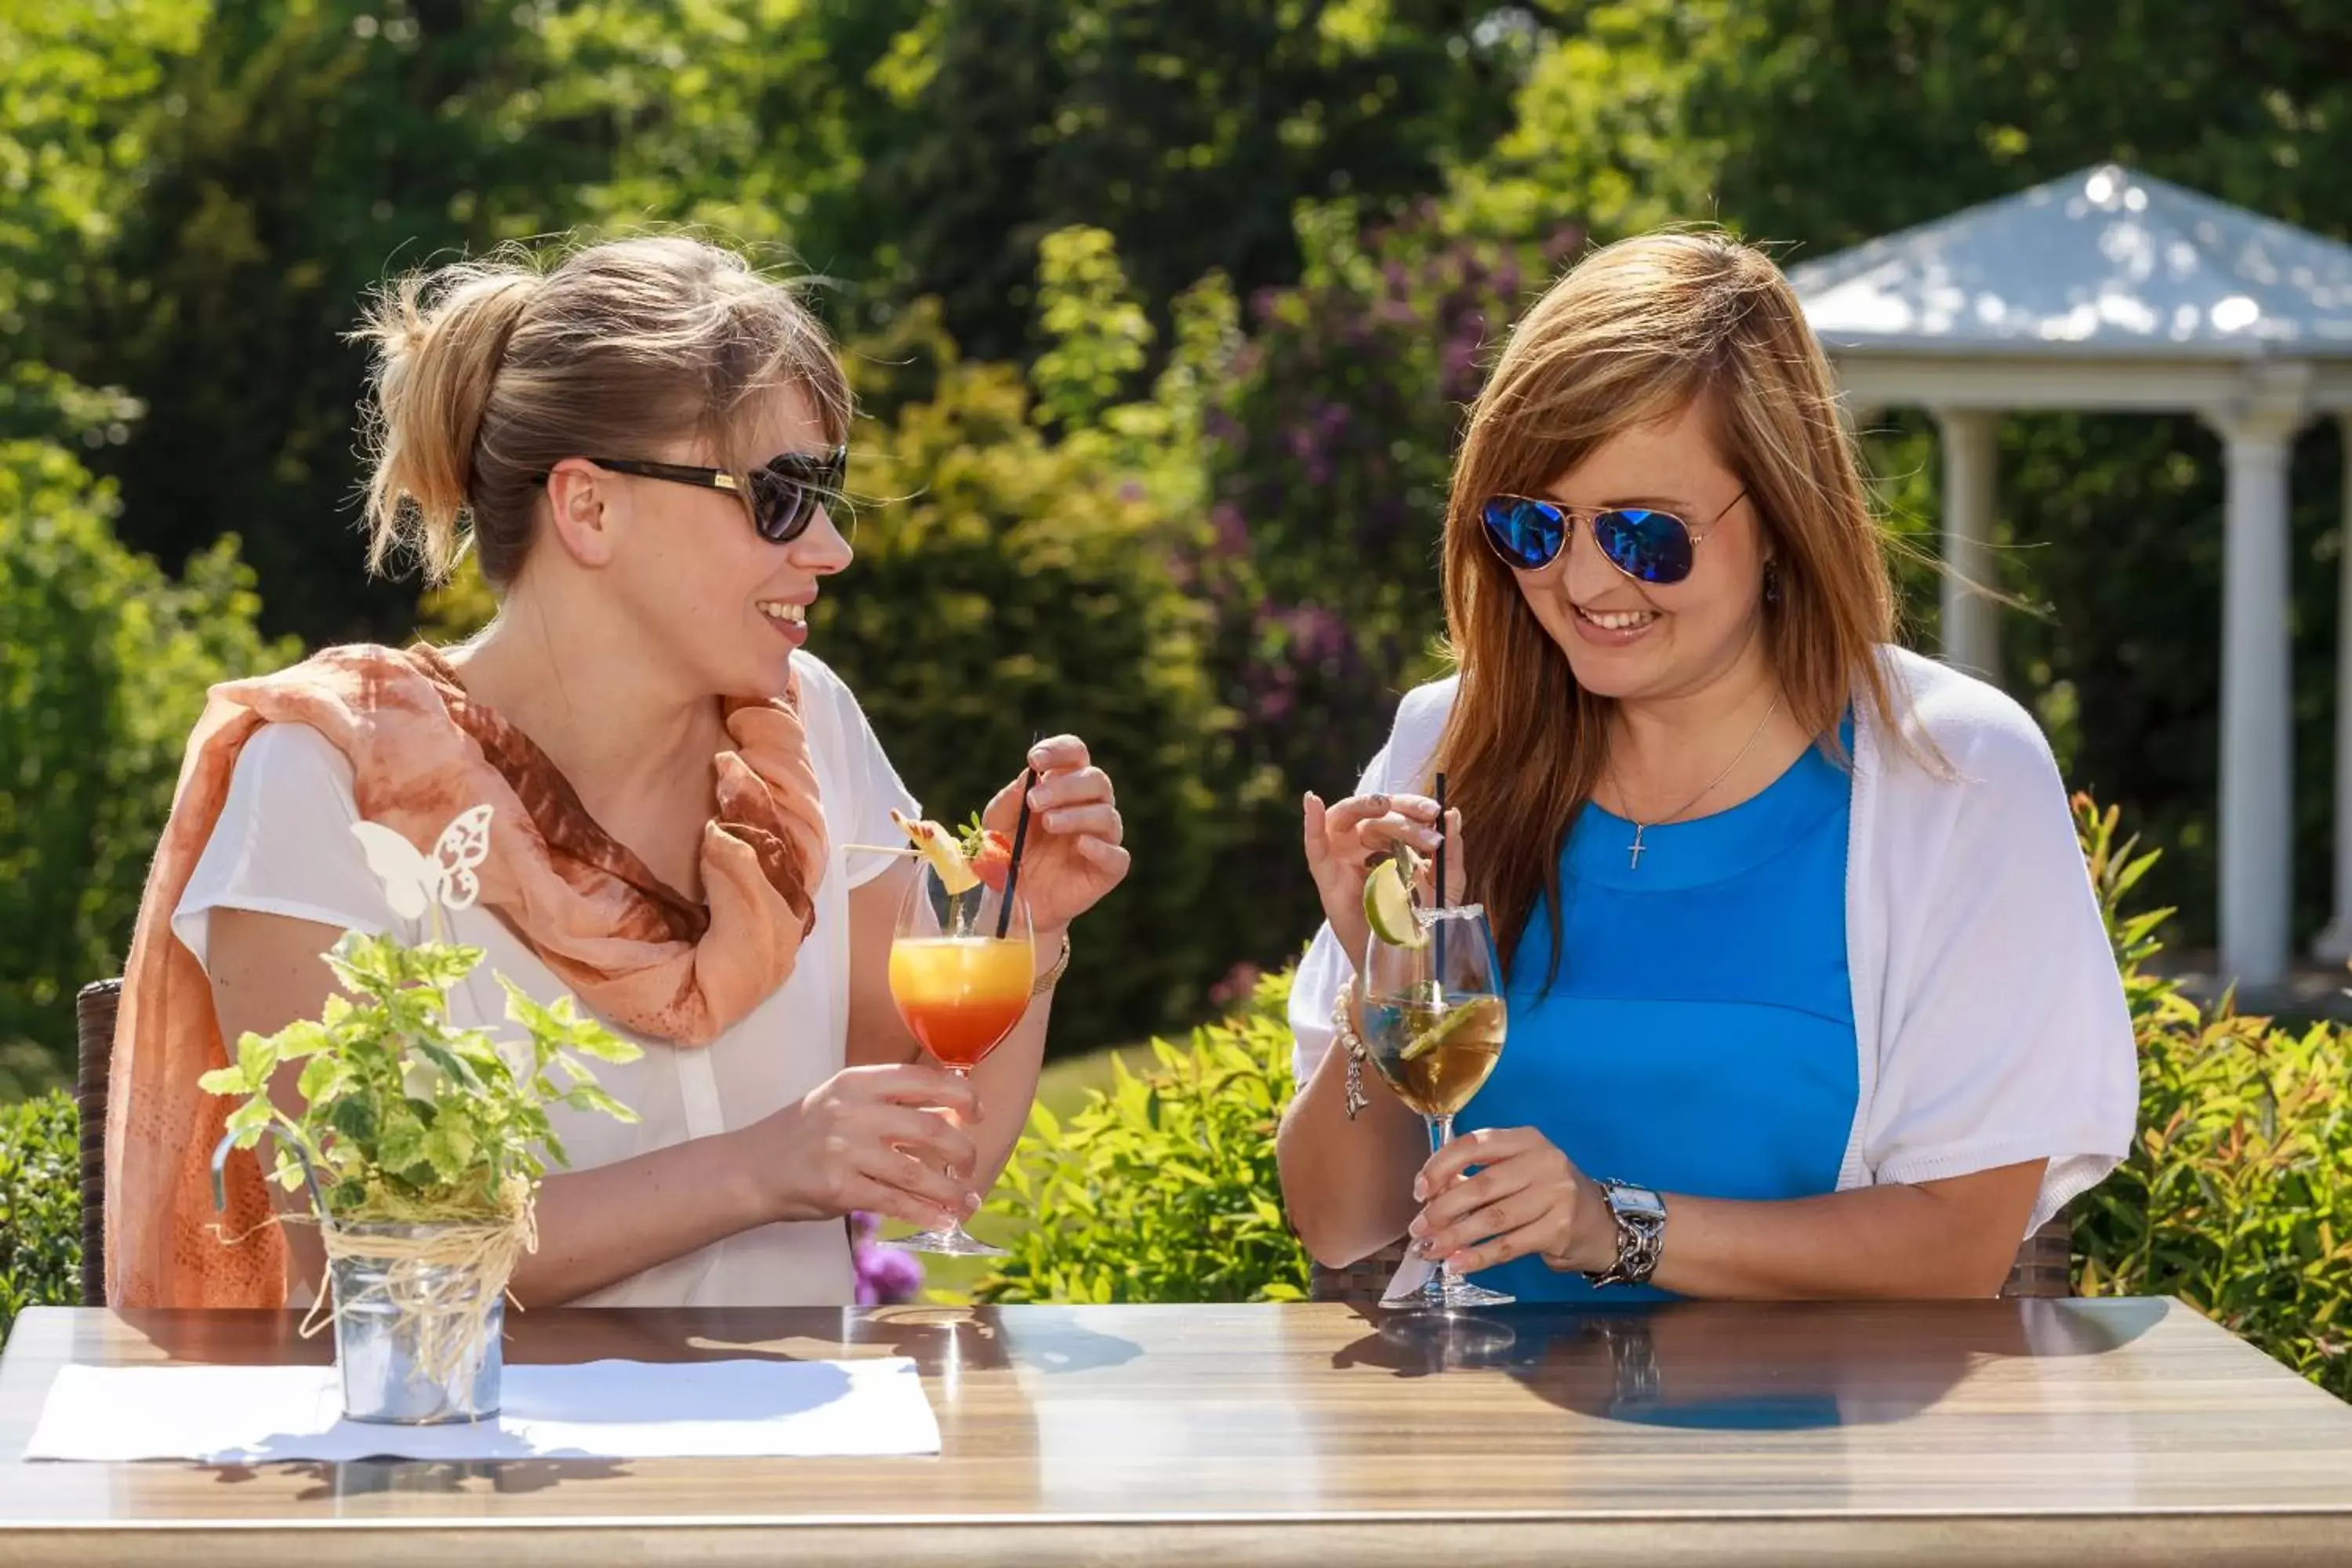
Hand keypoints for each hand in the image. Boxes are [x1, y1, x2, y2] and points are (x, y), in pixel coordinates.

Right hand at [744, 1063, 984, 1232]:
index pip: (923, 1080)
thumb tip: (950, 1116)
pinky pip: (895, 1203)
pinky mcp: (840, 1189)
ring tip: (967, 1201)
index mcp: (858, 1082)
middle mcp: (853, 1111)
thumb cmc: (804, 1134)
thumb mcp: (842, 1101)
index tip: (978, 1111)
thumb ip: (888, 1104)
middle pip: (930, 1128)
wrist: (750, 1168)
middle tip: (970, 1164)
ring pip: (918, 1173)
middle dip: (961, 1151)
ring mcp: (846, 1150)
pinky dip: (925, 1214)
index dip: (961, 1096)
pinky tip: (943, 1220)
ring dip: (950, 1191)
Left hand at [982, 735, 1129, 929]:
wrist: (1012, 902)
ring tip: (1048, 823)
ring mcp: (1102, 837)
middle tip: (1034, 801)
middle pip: (1096, 780)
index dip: (1060, 751)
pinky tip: (1079, 845)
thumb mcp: (997, 824)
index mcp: (1064, 785)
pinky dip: (1101, 848)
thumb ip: (1010, 799)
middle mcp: (1089, 806)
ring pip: (1107, 815)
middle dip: (1065, 786)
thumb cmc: (1007, 853)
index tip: (1034, 760)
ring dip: (1076, 815)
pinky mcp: (1108, 870)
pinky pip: (1117, 855)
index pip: (1075, 754)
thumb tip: (1031, 775)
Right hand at [1300, 790, 1462, 964]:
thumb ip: (1451, 852)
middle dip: (1403, 817)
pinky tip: (1312, 801)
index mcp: (1392, 842)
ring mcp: (1343, 858)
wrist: (1406, 961)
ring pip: (1346, 818)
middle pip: (1376, 815)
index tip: (1436, 812)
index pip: (1399, 813)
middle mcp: (1364, 845)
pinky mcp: (1326, 877)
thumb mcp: (1446, 886)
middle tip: (1427, 824)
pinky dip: (1311, 824)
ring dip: (1362, 805)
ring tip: (1382, 805)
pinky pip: (1315, 846)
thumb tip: (1453, 813)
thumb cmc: (1424, 922)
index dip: (1415, 808)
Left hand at [1408, 1126, 1616, 1275]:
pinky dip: (1478, 1256)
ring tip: (1429, 1250)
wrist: (1599, 1224)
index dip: (1441, 1166)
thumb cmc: (1547, 1195)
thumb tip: (1429, 1194)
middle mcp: (1544, 1161)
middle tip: (1418, 1228)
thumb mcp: (1516, 1173)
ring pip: (1492, 1218)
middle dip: (1443, 1209)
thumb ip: (1476, 1176)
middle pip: (1482, 1185)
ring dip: (1455, 1236)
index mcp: (1526, 1139)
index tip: (1419, 1190)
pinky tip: (1456, 1264)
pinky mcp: (1559, 1229)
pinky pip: (1509, 1245)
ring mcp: (1555, 1195)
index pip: (1474, 1144)